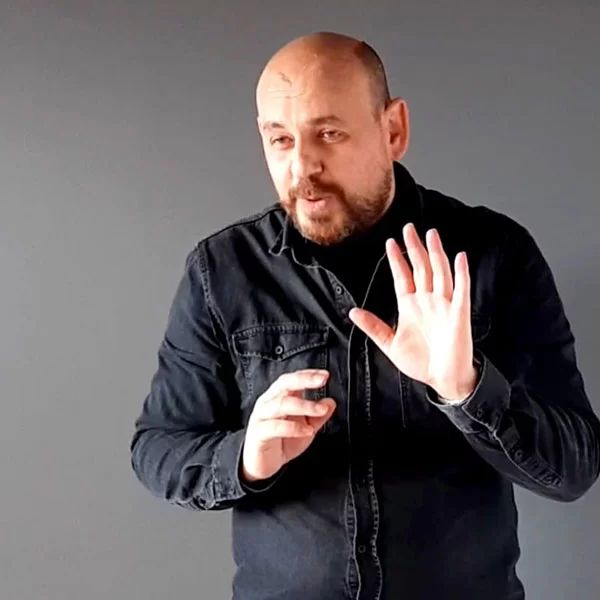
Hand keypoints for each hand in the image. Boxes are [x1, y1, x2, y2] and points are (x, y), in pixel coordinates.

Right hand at [241, 370, 335, 481]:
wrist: (261, 464)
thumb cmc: (281, 441)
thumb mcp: (305, 427)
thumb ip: (318, 416)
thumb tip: (331, 402)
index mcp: (278, 397)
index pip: (292, 379)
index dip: (308, 375)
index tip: (325, 375)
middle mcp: (268, 402)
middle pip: (284, 384)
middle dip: (304, 380)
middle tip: (322, 382)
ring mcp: (261, 417)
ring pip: (281, 404)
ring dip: (304, 405)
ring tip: (321, 410)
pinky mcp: (258, 433)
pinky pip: (275, 427)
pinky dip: (293, 428)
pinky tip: (307, 430)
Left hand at [348, 223, 477, 401]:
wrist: (443, 379)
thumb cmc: (420, 362)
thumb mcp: (390, 344)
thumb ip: (373, 327)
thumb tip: (353, 312)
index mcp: (409, 306)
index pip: (402, 277)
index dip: (396, 260)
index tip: (390, 243)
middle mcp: (427, 301)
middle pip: (420, 268)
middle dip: (414, 248)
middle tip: (408, 228)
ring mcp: (443, 304)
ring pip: (440, 272)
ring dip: (436, 253)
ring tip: (431, 234)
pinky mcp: (459, 313)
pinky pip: (461, 289)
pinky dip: (462, 273)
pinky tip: (460, 257)